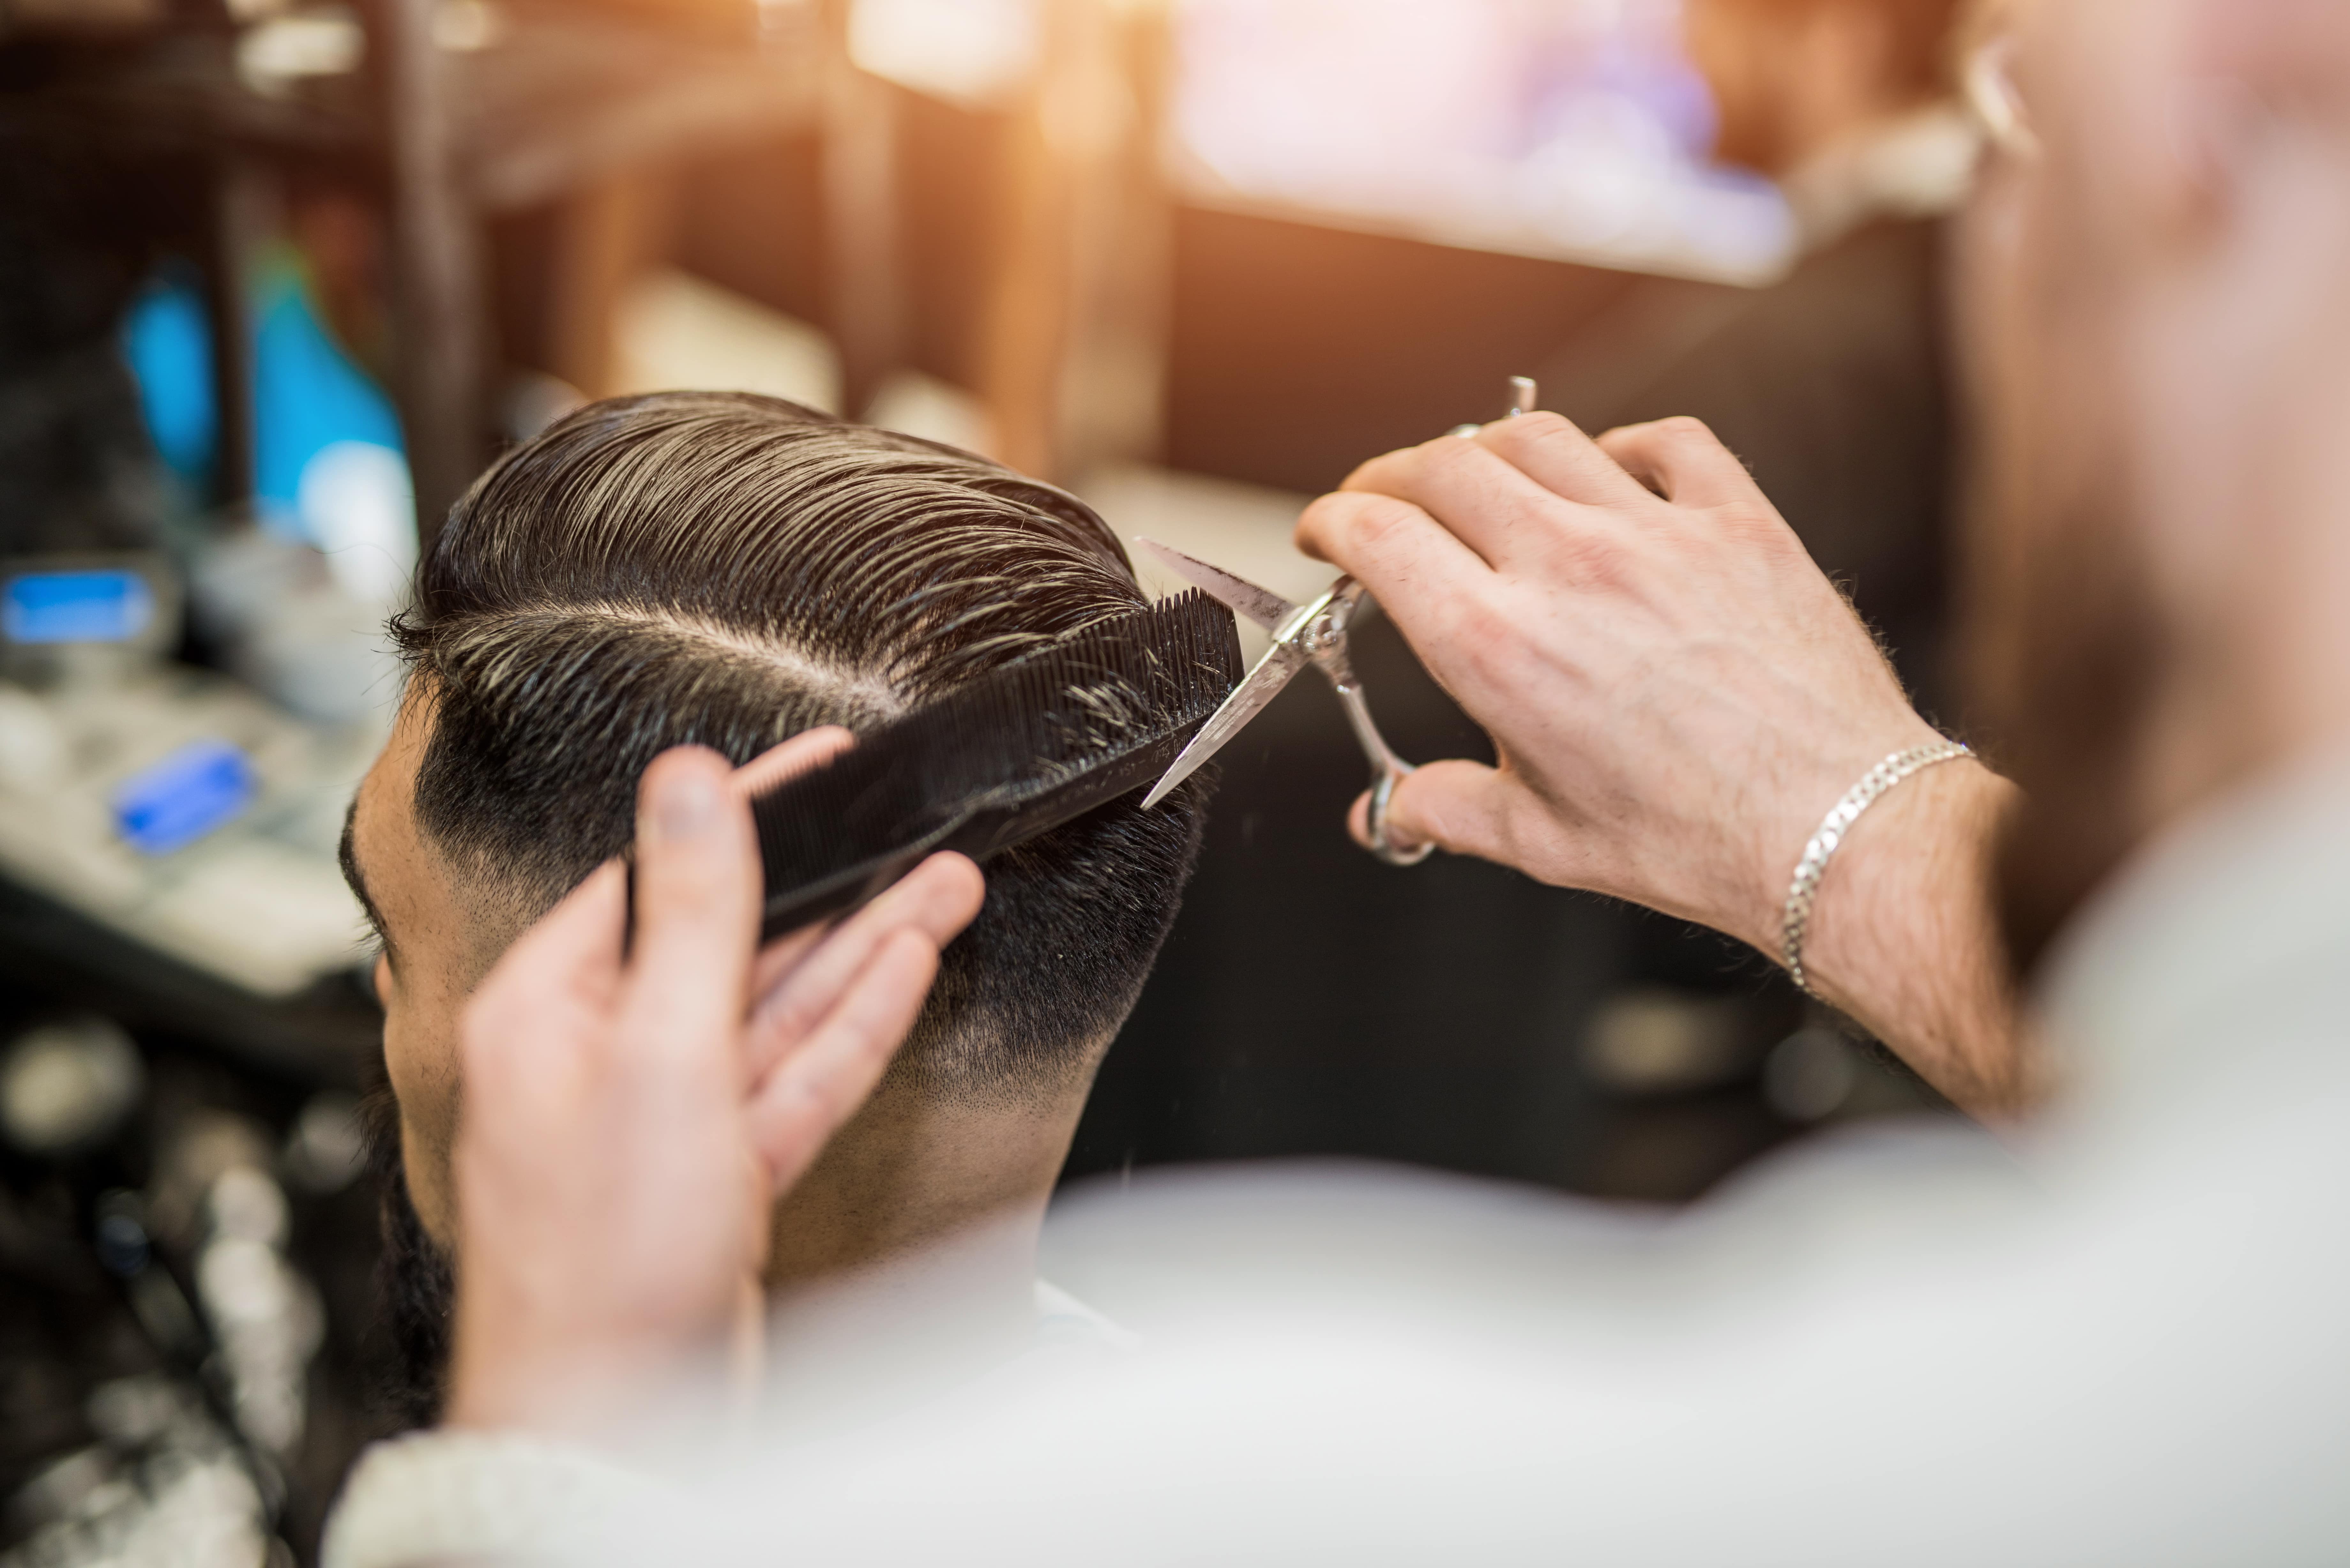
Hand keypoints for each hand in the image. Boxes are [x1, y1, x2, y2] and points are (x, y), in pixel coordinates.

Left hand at [444, 735, 985, 1435]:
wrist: (619, 1423)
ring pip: (777, 1012)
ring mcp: (667, 1121)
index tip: (809, 770)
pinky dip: (850, 1030)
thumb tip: (687, 785)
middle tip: (907, 835)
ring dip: (861, 951)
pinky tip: (903, 972)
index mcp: (548, 1011)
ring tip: (939, 888)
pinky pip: (793, 1080)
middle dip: (832, 893)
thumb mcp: (661, 1051)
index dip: (744, 818)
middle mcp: (601, 1058)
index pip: (658, 879)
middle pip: (732, 947)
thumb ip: (693, 911)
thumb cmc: (599, 1263)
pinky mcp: (721, 1177)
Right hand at [1299, 415, 2023, 1109]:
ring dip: (1487, 449)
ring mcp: (1658, 534)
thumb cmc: (1695, 841)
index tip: (1324, 529)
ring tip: (1477, 477)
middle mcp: (1569, 569)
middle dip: (1391, 476)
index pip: (1379, 534)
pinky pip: (1668, 442)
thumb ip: (1447, 811)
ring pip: (1540, 438)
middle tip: (1383, 500)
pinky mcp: (1739, 524)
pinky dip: (1622, 445)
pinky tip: (1610, 472)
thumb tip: (1391, 814)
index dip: (1332, 520)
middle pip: (1444, 467)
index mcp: (1501, 646)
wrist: (1834, 829)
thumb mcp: (1542, 839)